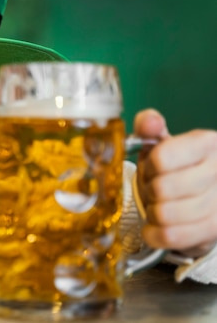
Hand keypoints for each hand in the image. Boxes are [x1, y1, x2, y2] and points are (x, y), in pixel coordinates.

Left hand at [134, 108, 216, 257]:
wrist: (197, 199)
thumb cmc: (176, 168)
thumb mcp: (162, 143)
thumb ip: (149, 127)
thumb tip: (149, 122)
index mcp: (207, 143)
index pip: (162, 158)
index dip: (148, 167)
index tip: (153, 168)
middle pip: (162, 188)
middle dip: (149, 191)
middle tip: (154, 190)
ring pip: (165, 214)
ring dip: (152, 213)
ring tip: (158, 206)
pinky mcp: (215, 229)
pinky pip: (172, 236)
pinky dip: (154, 234)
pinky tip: (154, 227)